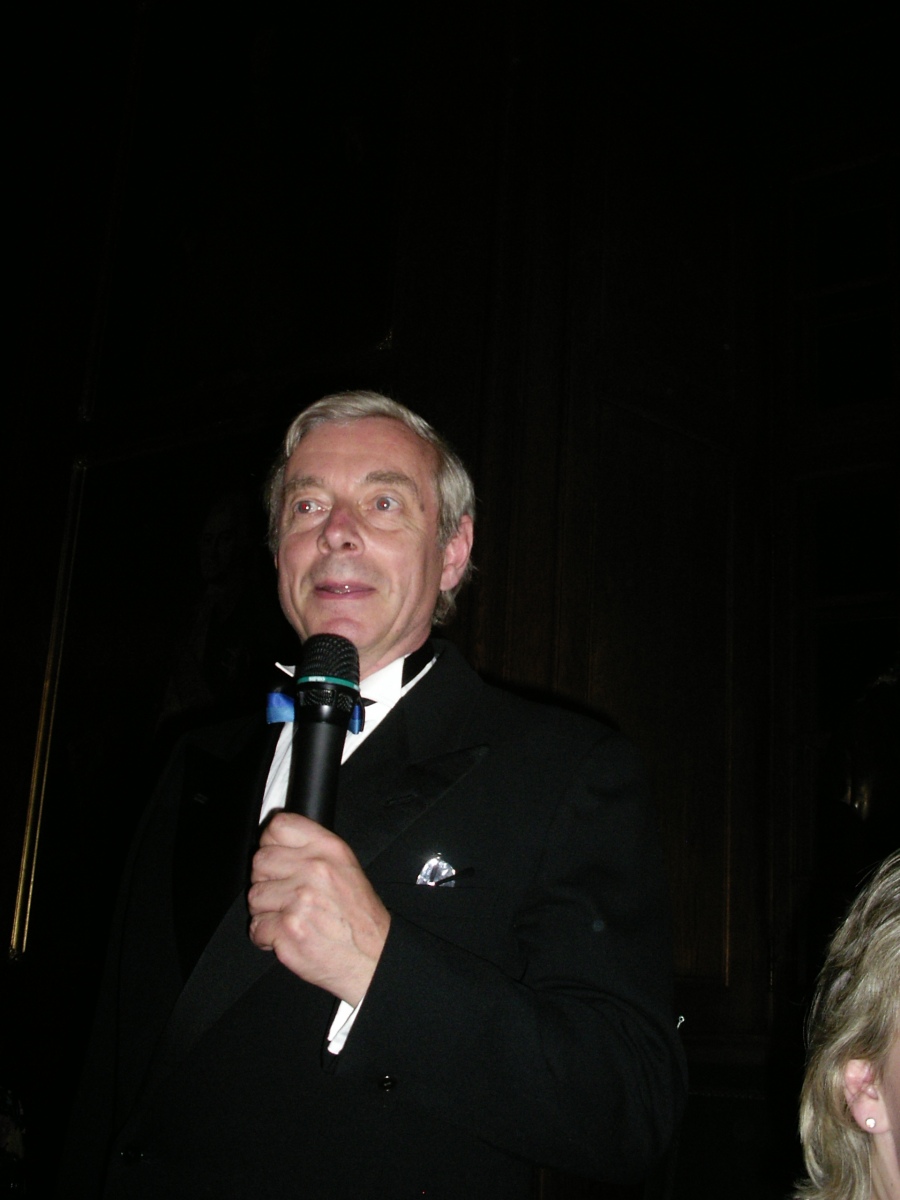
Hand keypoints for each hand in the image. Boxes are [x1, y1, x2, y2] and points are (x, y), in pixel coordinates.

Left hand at [248, 812, 389, 1005]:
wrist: (373, 956)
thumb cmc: (358, 916)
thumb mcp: (345, 867)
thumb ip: (313, 851)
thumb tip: (275, 844)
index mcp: (328, 849)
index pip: (279, 826)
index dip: (270, 843)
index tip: (276, 858)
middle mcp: (314, 869)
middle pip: (260, 861)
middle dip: (266, 880)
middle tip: (283, 895)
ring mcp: (299, 899)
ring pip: (254, 895)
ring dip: (265, 910)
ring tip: (287, 917)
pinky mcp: (288, 929)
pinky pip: (255, 927)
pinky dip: (265, 936)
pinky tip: (285, 935)